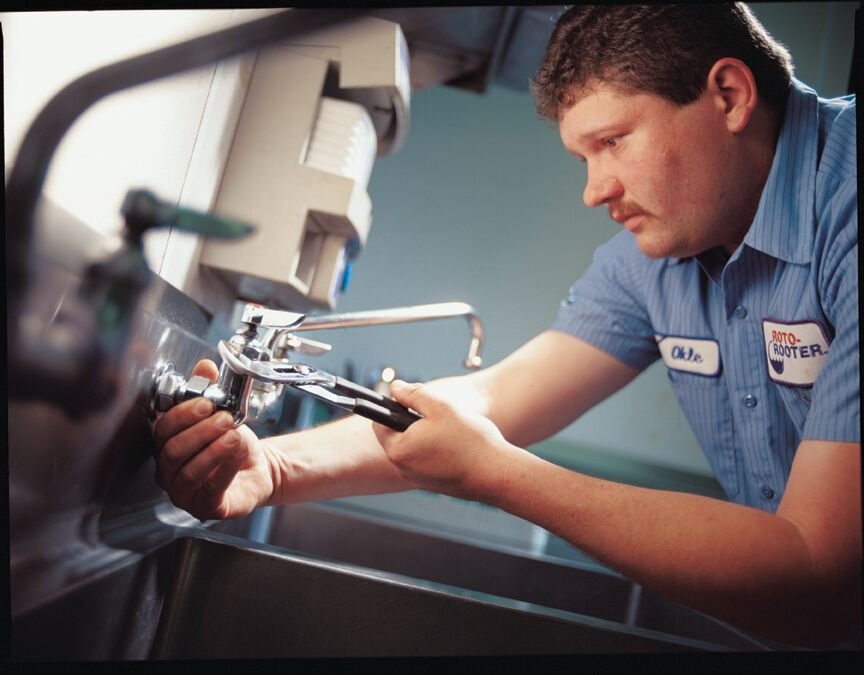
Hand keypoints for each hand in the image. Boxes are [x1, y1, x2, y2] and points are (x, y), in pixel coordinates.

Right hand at [152, 359, 277, 520]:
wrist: (257, 467)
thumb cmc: (232, 443)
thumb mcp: (222, 412)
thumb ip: (210, 390)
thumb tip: (205, 367)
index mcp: (166, 445)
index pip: (162, 429)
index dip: (183, 414)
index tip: (206, 402)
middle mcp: (168, 471)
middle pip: (173, 451)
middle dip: (201, 432)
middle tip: (225, 418)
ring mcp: (183, 493)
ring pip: (189, 472)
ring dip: (213, 450)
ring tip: (233, 435)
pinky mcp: (204, 508)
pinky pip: (210, 490)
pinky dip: (224, 469)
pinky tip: (236, 454)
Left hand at [371, 380, 520, 500]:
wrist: (497, 474)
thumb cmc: (470, 441)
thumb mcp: (440, 407)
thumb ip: (413, 394)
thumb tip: (395, 387)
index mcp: (398, 449)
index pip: (380, 422)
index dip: (394, 406)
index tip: (412, 399)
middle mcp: (403, 468)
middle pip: (398, 435)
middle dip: (413, 421)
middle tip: (439, 414)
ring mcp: (418, 479)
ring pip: (414, 448)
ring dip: (427, 435)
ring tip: (452, 430)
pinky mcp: (434, 485)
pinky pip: (428, 461)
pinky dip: (438, 450)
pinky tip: (457, 445)